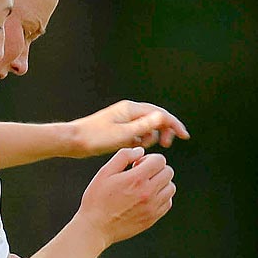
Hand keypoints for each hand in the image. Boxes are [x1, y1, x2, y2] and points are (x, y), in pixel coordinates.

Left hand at [68, 100, 188, 154]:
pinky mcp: (118, 129)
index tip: (184, 136)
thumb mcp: (122, 135)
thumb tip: (162, 117)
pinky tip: (136, 148)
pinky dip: (140, 139)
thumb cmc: (95, 138)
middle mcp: (128, 111)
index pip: (160, 114)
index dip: (174, 125)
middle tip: (165, 145)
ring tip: (144, 147)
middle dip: (164, 131)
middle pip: (155, 118)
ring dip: (151, 136)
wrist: (73, 141)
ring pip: (147, 127)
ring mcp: (123, 120)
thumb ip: (143, 126)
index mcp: (131, 109)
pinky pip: (137, 133)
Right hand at [79, 147, 175, 247]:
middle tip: (141, 175)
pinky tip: (147, 198)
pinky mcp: (152, 218)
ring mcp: (152, 207)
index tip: (138, 165)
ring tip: (145, 186)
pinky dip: (161, 197)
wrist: (95, 228)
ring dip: (161, 183)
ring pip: (170, 188)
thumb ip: (123, 157)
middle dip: (156, 169)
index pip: (160, 160)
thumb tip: (140, 151)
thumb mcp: (104, 173)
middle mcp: (148, 192)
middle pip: (168, 172)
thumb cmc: (97, 200)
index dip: (149, 159)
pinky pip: (167, 203)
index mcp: (136, 179)